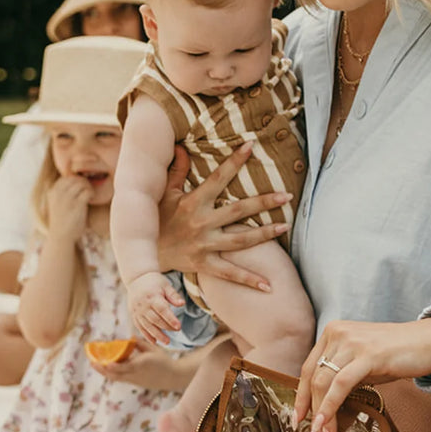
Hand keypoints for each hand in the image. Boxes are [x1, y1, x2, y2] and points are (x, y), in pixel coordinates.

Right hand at [46, 175, 91, 244]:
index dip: (76, 180)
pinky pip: (87, 192)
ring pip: (82, 183)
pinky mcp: (77, 206)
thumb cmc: (61, 220)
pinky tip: (91, 199)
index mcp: (52, 192)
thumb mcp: (56, 203)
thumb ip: (62, 192)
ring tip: (90, 194)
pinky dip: (91, 193)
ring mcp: (67, 200)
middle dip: (83, 182)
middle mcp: (58, 194)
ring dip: (88, 187)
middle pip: (75, 179)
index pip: (66, 178)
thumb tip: (75, 178)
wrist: (61, 237)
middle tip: (88, 190)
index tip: (80, 187)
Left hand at [87, 337, 194, 392]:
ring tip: (95, 363)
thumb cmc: (164, 361)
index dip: (116, 366)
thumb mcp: (154, 349)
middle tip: (92, 361)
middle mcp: (136, 374)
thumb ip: (140, 343)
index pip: (127, 367)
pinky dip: (111, 373)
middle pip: (117, 374)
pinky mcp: (134, 383)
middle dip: (103, 369)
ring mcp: (134, 380)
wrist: (172, 377)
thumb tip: (129, 338)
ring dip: (104, 371)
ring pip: (116, 378)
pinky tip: (104, 366)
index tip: (107, 363)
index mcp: (143, 365)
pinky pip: (120, 378)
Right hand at [127, 270, 184, 346]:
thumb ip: (173, 295)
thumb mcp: (165, 285)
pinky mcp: (133, 315)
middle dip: (166, 327)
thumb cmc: (154, 281)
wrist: (136, 279)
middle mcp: (143, 305)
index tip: (179, 327)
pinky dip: (147, 335)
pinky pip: (140, 327)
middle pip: (155, 319)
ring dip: (157, 335)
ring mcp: (137, 311)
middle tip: (177, 331)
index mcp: (152, 297)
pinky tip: (154, 341)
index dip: (170, 319)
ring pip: (147, 325)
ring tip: (167, 342)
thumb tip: (182, 304)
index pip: (162, 310)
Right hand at [157, 143, 289, 291]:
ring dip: (265, 234)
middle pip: (238, 210)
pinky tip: (269, 285)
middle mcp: (201, 223)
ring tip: (285, 226)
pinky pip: (230, 273)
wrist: (143, 254)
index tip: (251, 146)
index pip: (218, 178)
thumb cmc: (157, 219)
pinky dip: (249, 279)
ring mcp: (204, 245)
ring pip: (240, 240)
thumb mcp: (165, 194)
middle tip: (287, 195)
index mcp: (193, 202)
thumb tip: (181, 147)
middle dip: (264, 202)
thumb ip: (177, 171)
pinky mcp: (204, 264)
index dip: (234, 161)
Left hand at [294, 317, 430, 431]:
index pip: (309, 369)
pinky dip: (330, 406)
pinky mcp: (367, 354)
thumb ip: (342, 376)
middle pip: (313, 377)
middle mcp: (337, 333)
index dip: (302, 397)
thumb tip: (324, 407)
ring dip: (321, 414)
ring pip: (324, 382)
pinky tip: (326, 423)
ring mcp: (351, 342)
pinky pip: (340, 384)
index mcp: (333, 333)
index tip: (300, 419)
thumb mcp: (362, 363)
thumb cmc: (397, 355)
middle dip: (310, 410)